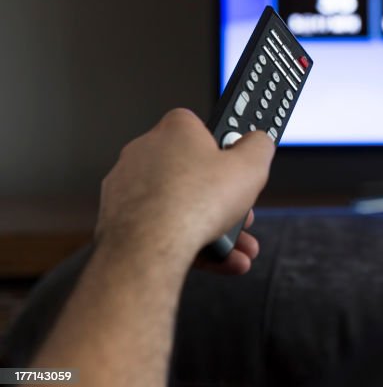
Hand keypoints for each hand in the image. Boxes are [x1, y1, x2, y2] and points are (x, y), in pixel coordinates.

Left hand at [95, 109, 274, 272]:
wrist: (149, 248)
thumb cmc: (193, 203)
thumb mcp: (251, 166)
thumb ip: (259, 146)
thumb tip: (258, 141)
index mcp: (175, 131)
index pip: (203, 129)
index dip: (226, 149)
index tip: (240, 165)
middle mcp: (145, 152)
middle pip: (194, 173)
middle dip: (222, 197)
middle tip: (240, 212)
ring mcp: (128, 187)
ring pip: (179, 205)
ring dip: (211, 226)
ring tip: (235, 247)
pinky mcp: (119, 218)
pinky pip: (161, 227)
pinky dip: (187, 242)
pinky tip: (214, 258)